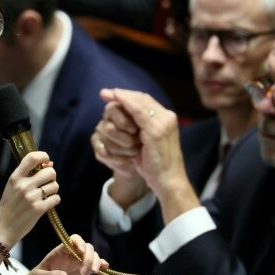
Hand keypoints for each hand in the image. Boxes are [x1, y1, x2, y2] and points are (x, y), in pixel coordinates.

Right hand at [0, 151, 59, 245]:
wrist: (2, 228)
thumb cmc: (9, 206)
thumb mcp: (13, 186)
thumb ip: (29, 174)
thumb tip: (49, 163)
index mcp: (15, 177)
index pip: (32, 157)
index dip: (43, 156)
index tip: (46, 161)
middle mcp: (24, 185)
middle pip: (50, 172)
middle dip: (51, 177)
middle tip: (46, 183)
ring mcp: (32, 197)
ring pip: (55, 185)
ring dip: (53, 190)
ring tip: (44, 195)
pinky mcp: (39, 209)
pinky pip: (56, 198)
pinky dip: (54, 200)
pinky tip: (46, 203)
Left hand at [14, 234, 107, 274]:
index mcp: (59, 252)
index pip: (73, 240)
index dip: (79, 243)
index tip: (81, 253)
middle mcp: (70, 255)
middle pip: (86, 247)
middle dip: (89, 256)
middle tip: (86, 271)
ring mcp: (76, 264)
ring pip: (92, 256)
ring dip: (96, 261)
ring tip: (94, 271)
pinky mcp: (81, 274)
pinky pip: (93, 267)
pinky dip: (100, 266)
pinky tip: (105, 268)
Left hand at [100, 88, 198, 221]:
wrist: (169, 182)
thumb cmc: (157, 168)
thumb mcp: (147, 146)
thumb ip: (141, 133)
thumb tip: (126, 126)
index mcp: (167, 121)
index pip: (147, 103)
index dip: (130, 97)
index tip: (113, 95)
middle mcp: (168, 118)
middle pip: (143, 98)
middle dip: (123, 94)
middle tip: (105, 92)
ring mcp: (163, 123)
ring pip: (140, 102)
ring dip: (122, 96)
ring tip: (106, 94)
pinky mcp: (156, 130)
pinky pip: (138, 111)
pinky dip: (126, 103)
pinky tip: (115, 100)